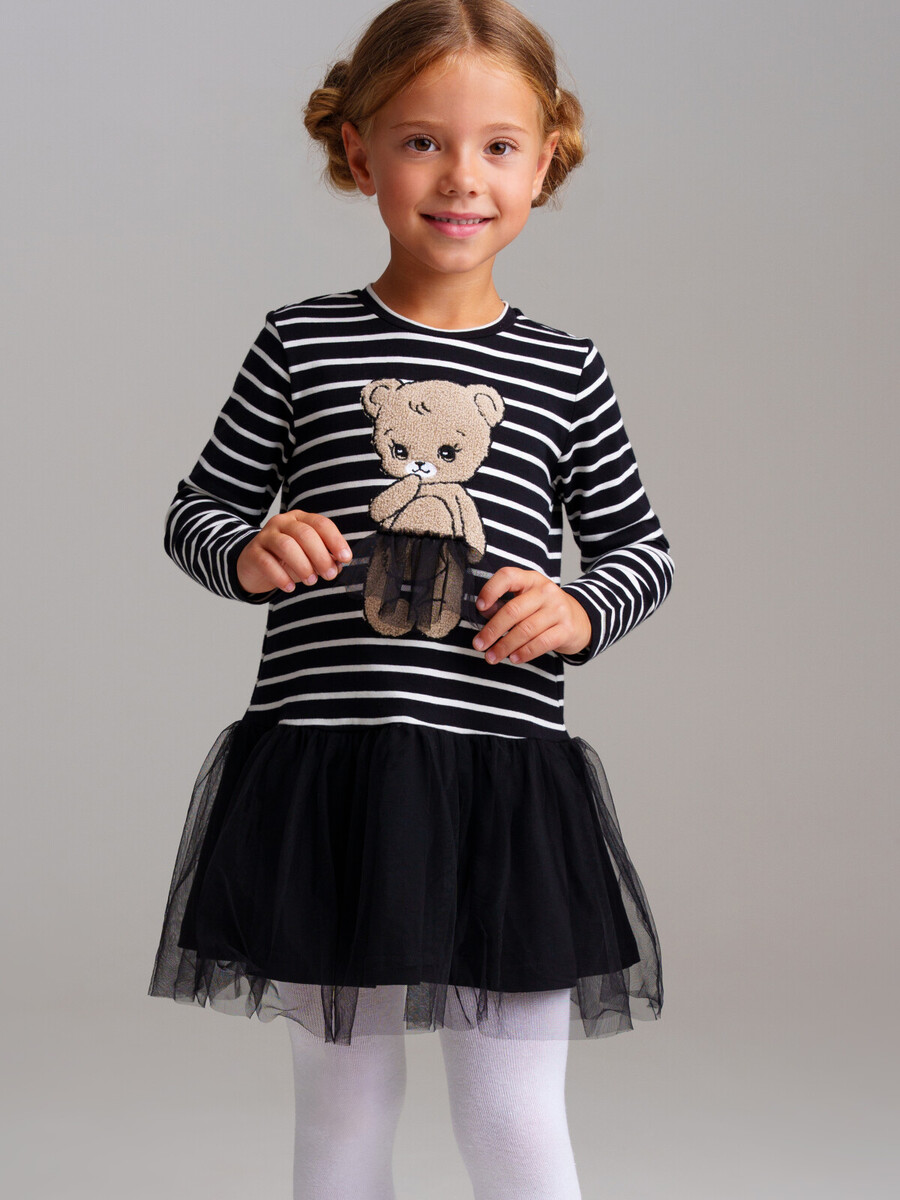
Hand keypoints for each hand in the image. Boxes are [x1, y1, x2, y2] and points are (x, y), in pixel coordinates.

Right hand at [236, 510, 352, 593]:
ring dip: (303, 565)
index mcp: (300, 519)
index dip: (335, 540)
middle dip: (320, 556)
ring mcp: (266, 535)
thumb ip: (324, 559)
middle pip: (305, 534)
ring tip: (311, 581)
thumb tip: (339, 565)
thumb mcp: (308, 558)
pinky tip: (289, 587)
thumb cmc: (286, 560)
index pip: (321, 524)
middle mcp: (283, 522)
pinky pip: (267, 562)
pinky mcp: (253, 552)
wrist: (254, 566)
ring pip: (286, 546)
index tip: (346, 558)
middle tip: (329, 575)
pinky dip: (281, 577)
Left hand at [471, 568, 591, 664]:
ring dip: (504, 646)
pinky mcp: (566, 629)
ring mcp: (558, 610)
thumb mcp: (526, 599)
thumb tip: (485, 613)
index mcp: (531, 579)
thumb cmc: (544, 610)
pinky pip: (541, 643)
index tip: (479, 607)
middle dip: (492, 630)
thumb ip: (504, 603)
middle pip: (513, 610)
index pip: (507, 576)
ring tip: (492, 657)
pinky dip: (524, 653)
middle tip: (479, 645)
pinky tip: (513, 658)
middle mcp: (546, 591)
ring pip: (525, 630)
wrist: (580, 619)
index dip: (491, 590)